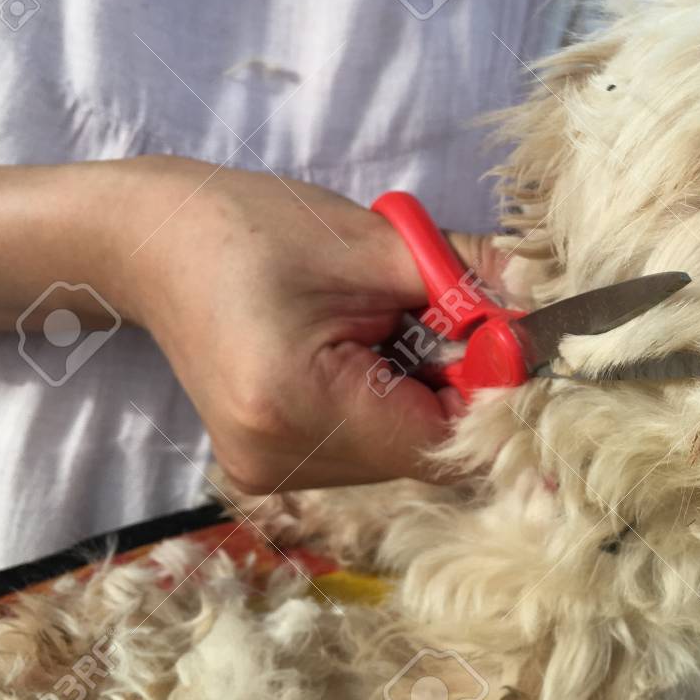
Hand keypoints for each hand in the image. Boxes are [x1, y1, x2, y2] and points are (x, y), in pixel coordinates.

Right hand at [118, 157, 505, 492]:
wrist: (151, 241)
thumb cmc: (249, 227)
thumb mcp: (371, 242)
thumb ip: (466, 281)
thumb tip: (547, 301)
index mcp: (296, 406)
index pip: (444, 440)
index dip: (495, 394)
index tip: (517, 338)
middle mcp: (282, 461)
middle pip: (425, 450)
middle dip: (457, 386)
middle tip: (450, 315)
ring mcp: (271, 472)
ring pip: (401, 450)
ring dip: (424, 392)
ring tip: (389, 324)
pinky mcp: (272, 462)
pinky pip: (368, 443)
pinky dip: (390, 400)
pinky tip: (365, 349)